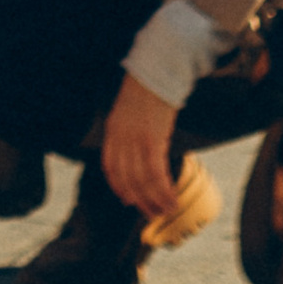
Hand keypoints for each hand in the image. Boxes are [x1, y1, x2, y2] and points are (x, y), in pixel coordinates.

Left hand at [98, 71, 183, 221]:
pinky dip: (164, 189)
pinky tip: (172, 198)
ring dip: (155, 200)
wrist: (159, 69)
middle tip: (152, 214)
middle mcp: (120, 138)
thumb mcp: (129, 110)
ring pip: (142, 180)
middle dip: (140, 201)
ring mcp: (135, 139)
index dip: (119, 187)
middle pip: (126, 179)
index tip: (128, 200)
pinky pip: (155, 172)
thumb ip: (129, 131)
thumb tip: (140, 152)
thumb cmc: (148, 88)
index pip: (110, 168)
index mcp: (112, 130)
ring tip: (167, 211)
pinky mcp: (152, 139)